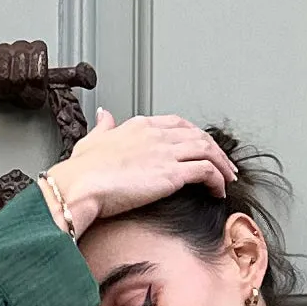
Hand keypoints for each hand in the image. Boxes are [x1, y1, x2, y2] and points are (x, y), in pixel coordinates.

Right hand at [39, 108, 235, 236]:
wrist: (78, 186)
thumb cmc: (79, 171)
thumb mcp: (90, 140)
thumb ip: (102, 126)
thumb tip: (104, 114)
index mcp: (138, 126)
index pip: (177, 124)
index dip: (193, 135)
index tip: (201, 148)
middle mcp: (155, 135)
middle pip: (197, 135)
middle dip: (215, 150)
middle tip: (223, 165)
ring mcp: (165, 153)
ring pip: (207, 150)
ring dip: (222, 164)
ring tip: (227, 178)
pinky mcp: (172, 174)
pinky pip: (206, 171)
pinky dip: (217, 180)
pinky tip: (219, 191)